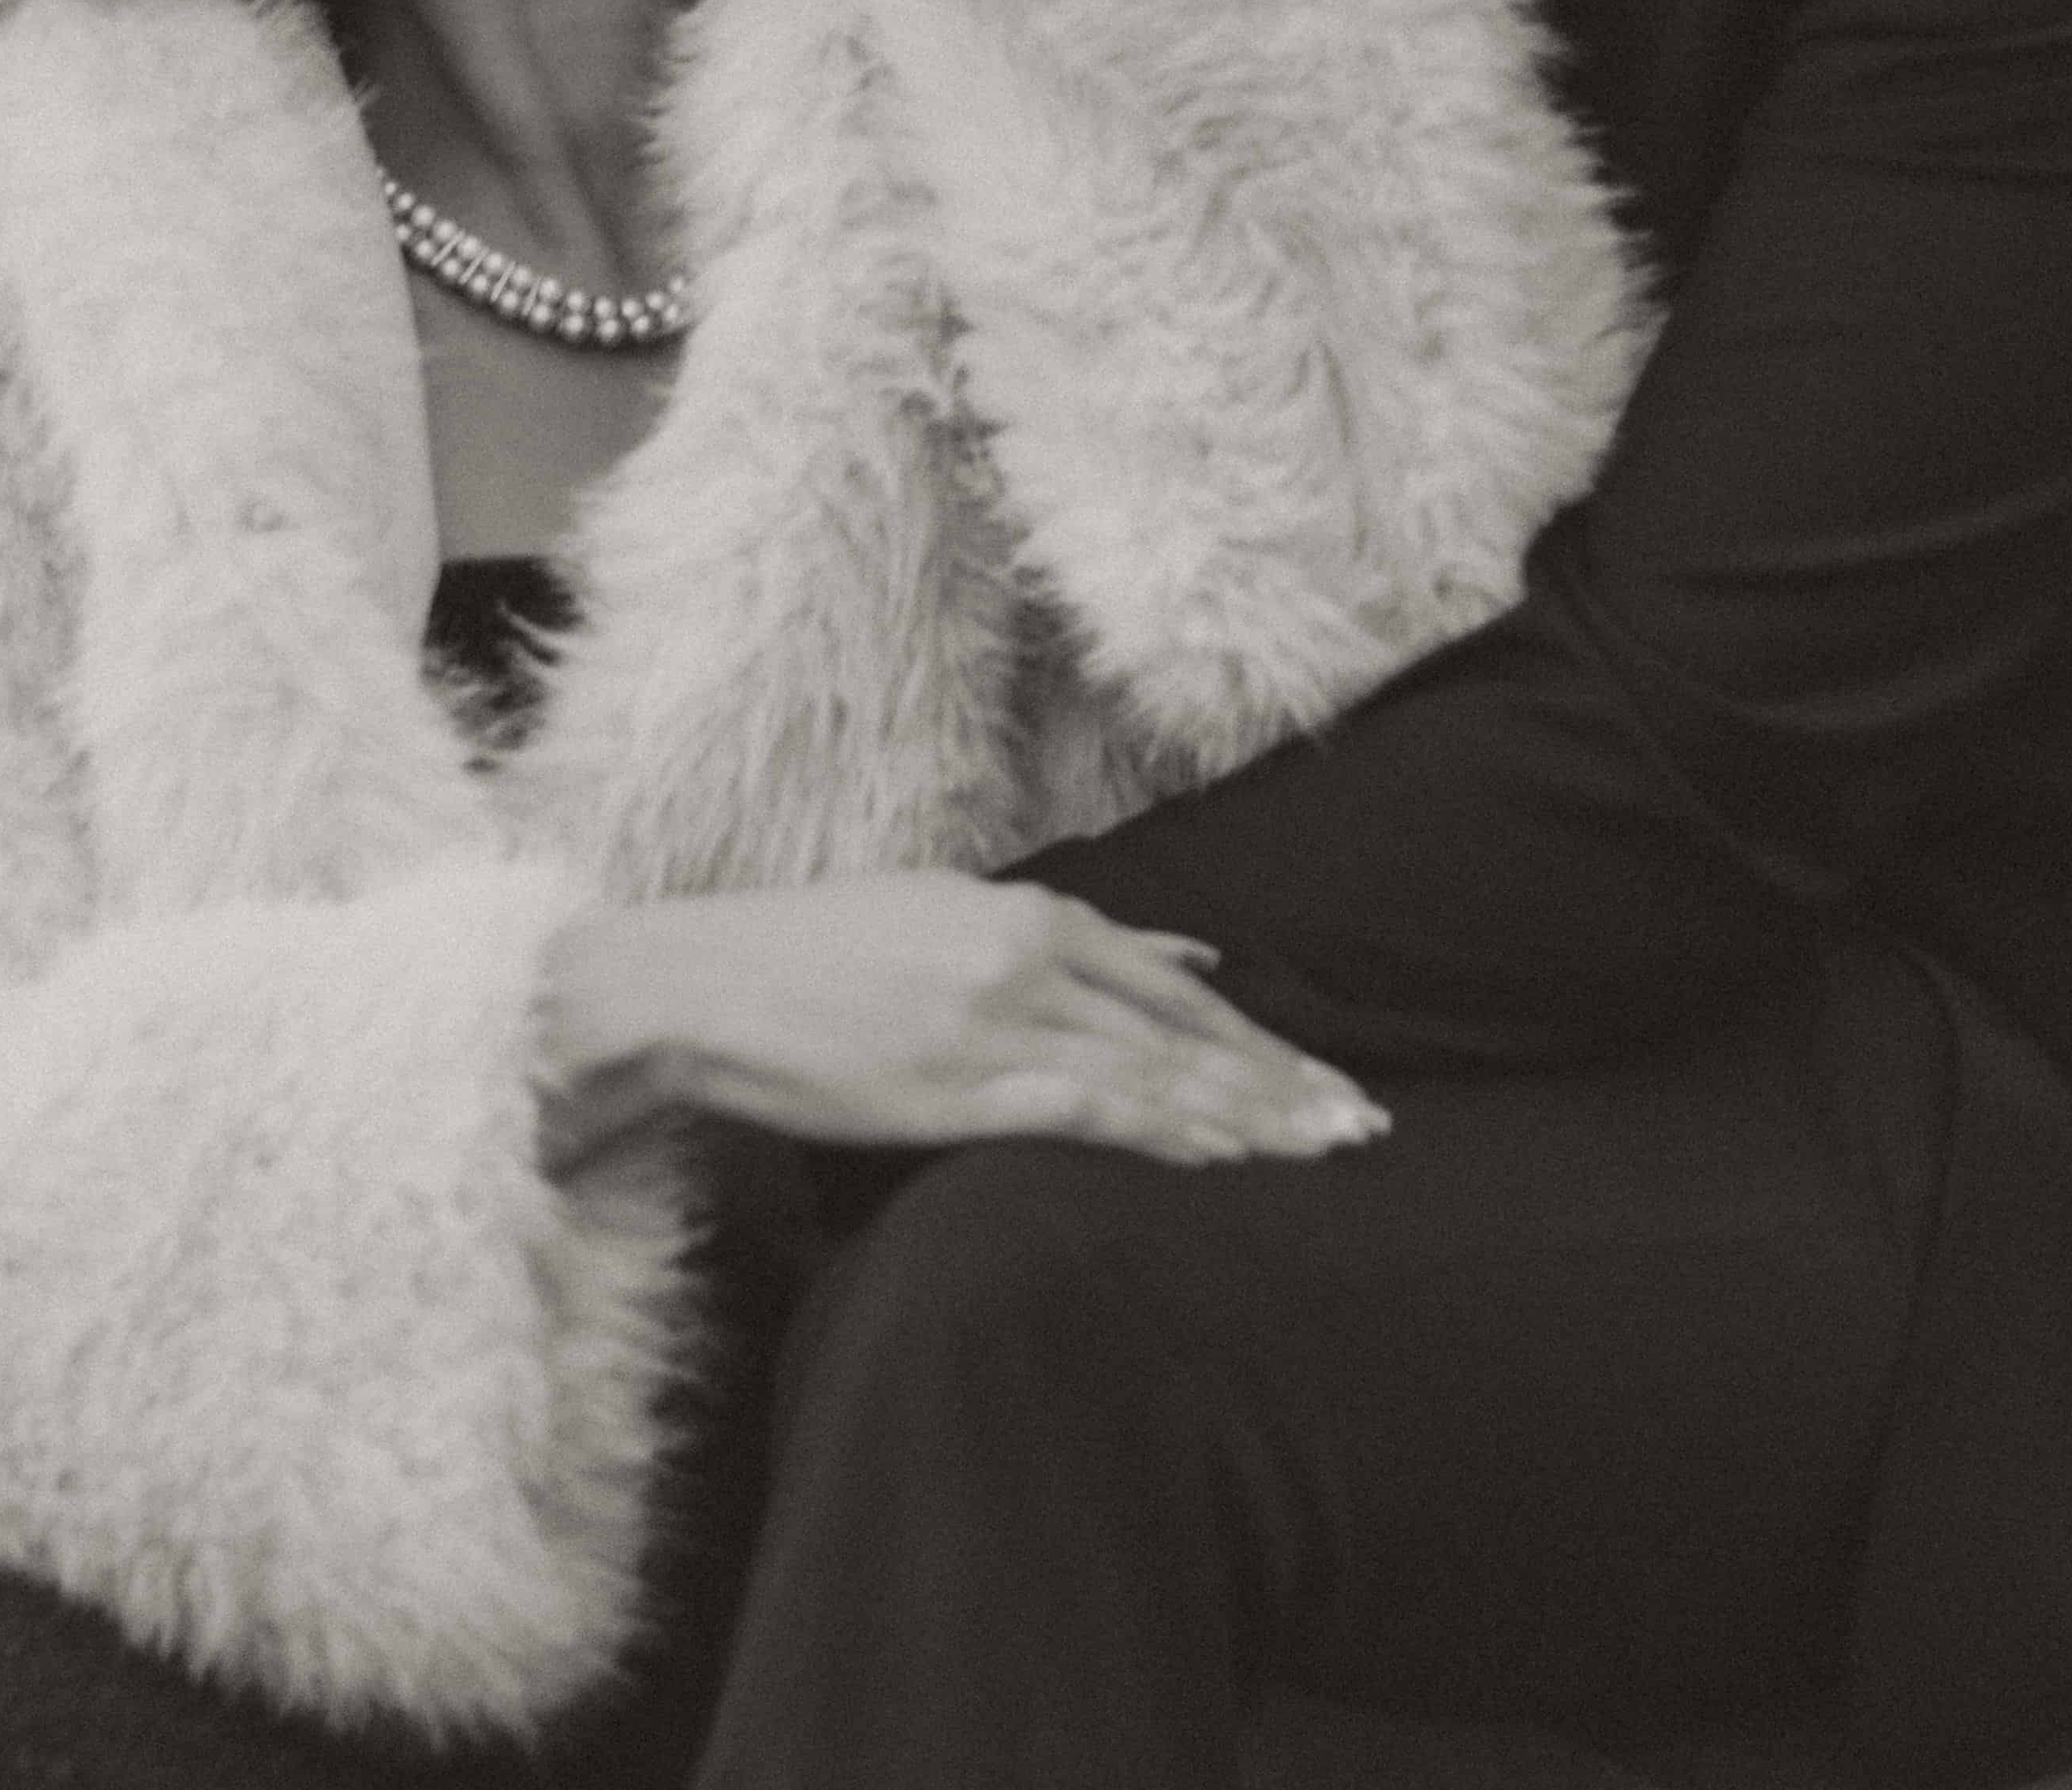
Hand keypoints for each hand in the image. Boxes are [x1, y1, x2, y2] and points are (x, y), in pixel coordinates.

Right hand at [535, 871, 1384, 1175]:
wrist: (705, 984)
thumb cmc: (817, 956)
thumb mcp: (948, 914)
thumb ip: (1065, 936)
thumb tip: (1186, 951)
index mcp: (1025, 913)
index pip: (1176, 984)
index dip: (1261, 1035)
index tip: (1331, 1078)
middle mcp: (1025, 958)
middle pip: (1184, 1028)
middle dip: (1282, 1081)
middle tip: (1366, 1125)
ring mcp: (994, 1022)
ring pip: (1151, 1071)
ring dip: (1247, 1115)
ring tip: (1325, 1149)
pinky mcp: (956, 1085)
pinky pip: (1085, 1111)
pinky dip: (1163, 1132)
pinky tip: (1221, 1158)